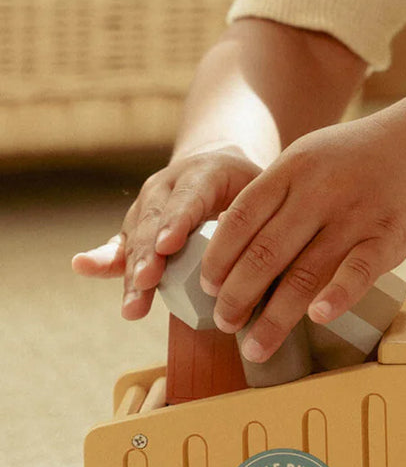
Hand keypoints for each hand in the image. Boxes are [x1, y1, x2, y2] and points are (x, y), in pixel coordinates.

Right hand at [71, 145, 261, 319]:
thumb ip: (260, 217)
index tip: (168, 246)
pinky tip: (84, 266)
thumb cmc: (249, 186)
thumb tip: (259, 253)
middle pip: (155, 222)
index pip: (190, 197)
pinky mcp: (137, 226)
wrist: (219, 165)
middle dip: (150, 254)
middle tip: (147, 280)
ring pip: (137, 238)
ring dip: (134, 272)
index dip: (177, 222)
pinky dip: (105, 259)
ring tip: (134, 302)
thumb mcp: (261, 190)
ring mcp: (148, 205)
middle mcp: (168, 186)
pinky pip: (120, 244)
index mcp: (203, 173)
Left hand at [200, 115, 405, 362]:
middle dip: (237, 296)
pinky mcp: (391, 234)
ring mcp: (356, 214)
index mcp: (293, 169)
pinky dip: (337, 297)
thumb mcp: (314, 156)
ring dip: (275, 317)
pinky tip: (317, 319)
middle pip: (265, 253)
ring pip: (305, 273)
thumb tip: (238, 245)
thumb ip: (281, 194)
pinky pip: (359, 271)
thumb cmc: (367, 155)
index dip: (218, 258)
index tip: (207, 289)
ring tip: (256, 346)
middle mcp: (320, 191)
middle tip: (224, 325)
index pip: (241, 219)